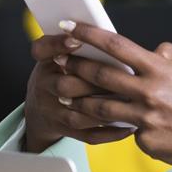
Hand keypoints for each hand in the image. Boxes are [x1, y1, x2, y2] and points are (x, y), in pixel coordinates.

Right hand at [24, 30, 136, 152]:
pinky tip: (129, 127)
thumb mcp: (61, 52)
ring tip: (130, 104)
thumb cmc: (62, 71)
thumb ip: (82, 43)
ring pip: (77, 114)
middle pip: (64, 85)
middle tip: (121, 77)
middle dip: (93, 81)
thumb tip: (109, 35)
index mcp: (45, 61)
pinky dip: (109, 132)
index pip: (42, 49)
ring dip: (104, 109)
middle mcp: (43, 85)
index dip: (58, 44)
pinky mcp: (65, 130)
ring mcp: (52, 111)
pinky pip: (87, 135)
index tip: (77, 39)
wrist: (42, 107)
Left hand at [58, 20, 171, 171]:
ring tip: (68, 97)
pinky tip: (128, 126)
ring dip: (82, 101)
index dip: (90, 34)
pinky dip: (126, 126)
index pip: (117, 46)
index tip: (71, 27)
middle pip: (101, 76)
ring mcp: (147, 120)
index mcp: (162, 70)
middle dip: (75, 66)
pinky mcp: (146, 142)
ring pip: (102, 108)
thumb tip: (151, 51)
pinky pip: (128, 130)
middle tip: (59, 60)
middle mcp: (150, 93)